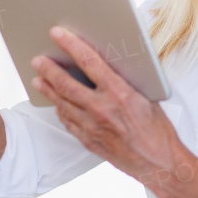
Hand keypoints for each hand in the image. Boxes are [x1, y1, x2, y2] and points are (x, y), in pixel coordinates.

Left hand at [31, 27, 194, 189]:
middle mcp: (102, 109)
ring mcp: (93, 127)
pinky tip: (57, 104)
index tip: (58, 34)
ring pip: (63, 104)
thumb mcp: (148, 97)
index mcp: (119, 93)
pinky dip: (61, 111)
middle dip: (49, 69)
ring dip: (49, 90)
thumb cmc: (158, 130)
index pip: (89, 61)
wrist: (159, 164)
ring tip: (38, 79)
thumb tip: (110, 66)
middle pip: (66, 84)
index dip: (71, 44)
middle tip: (38, 59)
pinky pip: (69, 122)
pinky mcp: (89, 141)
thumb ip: (126, 82)